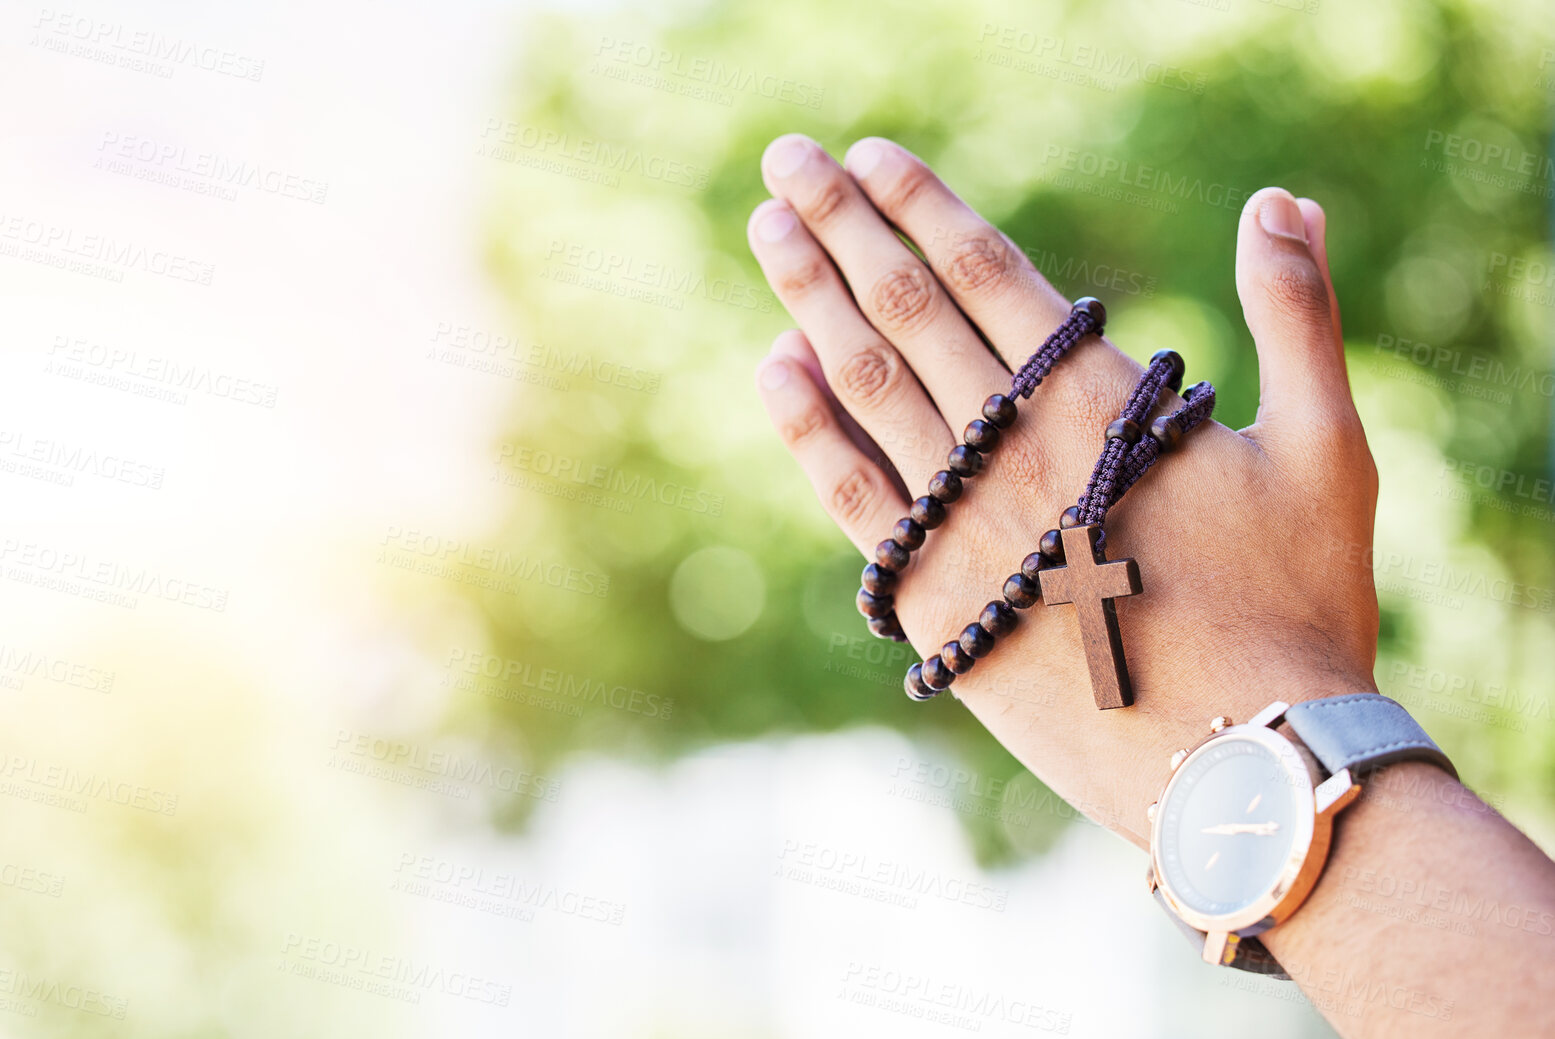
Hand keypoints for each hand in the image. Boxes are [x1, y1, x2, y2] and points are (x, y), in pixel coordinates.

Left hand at [747, 134, 1376, 844]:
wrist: (1245, 765)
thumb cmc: (1303, 612)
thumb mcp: (1330, 449)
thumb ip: (1298, 316)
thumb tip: (1281, 201)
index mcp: (1102, 404)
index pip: (989, 274)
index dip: (925, 208)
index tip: (871, 157)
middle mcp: (1018, 450)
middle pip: (909, 310)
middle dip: (844, 226)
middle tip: (788, 159)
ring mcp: (965, 526)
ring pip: (866, 385)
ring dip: (810, 298)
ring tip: (768, 226)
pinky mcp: (936, 601)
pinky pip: (851, 496)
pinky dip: (807, 428)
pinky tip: (774, 366)